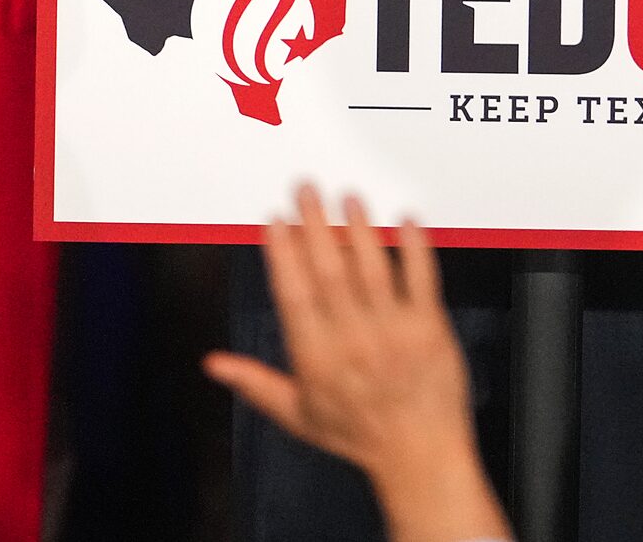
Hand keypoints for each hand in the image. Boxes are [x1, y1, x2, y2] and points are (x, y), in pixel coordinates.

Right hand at [203, 187, 505, 541]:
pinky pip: (423, 279)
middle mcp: (352, 339)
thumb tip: (212, 364)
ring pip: (373, 269)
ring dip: (359, 229)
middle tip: (306, 189)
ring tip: (348, 197)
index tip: (274, 221)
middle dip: (315, 225)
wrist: (419, 453)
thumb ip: (254, 383)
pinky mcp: (430, 327)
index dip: (282, 255)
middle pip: (330, 271)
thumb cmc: (358, 434)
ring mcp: (394, 331)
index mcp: (316, 357)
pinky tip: (407, 219)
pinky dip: (416, 247)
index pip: (293, 295)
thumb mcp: (297, 415)